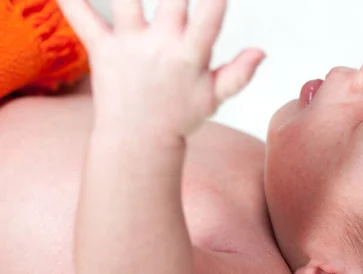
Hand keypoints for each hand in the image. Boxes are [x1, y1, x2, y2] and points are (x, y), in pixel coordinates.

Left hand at [57, 0, 263, 137]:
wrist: (138, 141)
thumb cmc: (178, 117)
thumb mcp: (213, 98)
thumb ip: (239, 74)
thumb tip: (261, 51)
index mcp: (191, 56)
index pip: (211, 16)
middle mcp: (161, 46)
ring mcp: (130, 46)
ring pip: (126, 0)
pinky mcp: (102, 50)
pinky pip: (83, 19)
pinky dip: (72, 0)